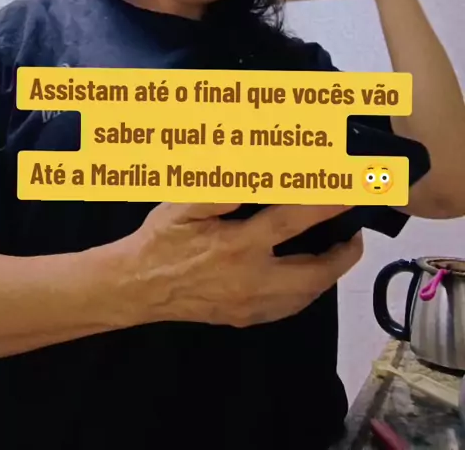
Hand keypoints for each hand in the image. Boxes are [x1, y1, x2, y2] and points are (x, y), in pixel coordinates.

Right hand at [118, 202, 362, 327]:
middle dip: (344, 252)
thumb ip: (224, 187)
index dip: (326, 204)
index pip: (293, 221)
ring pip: (307, 295)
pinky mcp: (245, 318)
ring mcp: (250, 305)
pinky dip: (308, 290)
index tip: (351, 190)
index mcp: (237, 245)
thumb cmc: (161, 239)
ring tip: (338, 249)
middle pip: (315, 272)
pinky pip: (289, 308)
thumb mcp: (186, 203)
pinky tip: (308, 276)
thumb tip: (258, 171)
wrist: (135, 287)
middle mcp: (251, 279)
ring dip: (329, 272)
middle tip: (354, 229)